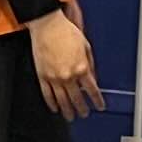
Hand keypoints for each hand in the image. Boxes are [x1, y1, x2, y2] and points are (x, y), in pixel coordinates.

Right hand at [27, 6, 104, 122]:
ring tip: (70, 116)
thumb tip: (93, 78)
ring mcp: (54, 77)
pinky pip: (47, 94)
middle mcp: (69, 75)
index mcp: (82, 67)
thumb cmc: (66, 31)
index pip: (92, 90)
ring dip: (68, 110)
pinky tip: (55, 108)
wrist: (47, 25)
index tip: (99, 106)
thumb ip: (90, 64)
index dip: (97, 101)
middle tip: (84, 114)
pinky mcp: (42, 76)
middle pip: (77, 98)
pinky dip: (52, 103)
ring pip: (62, 100)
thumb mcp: (86, 46)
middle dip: (82, 109)